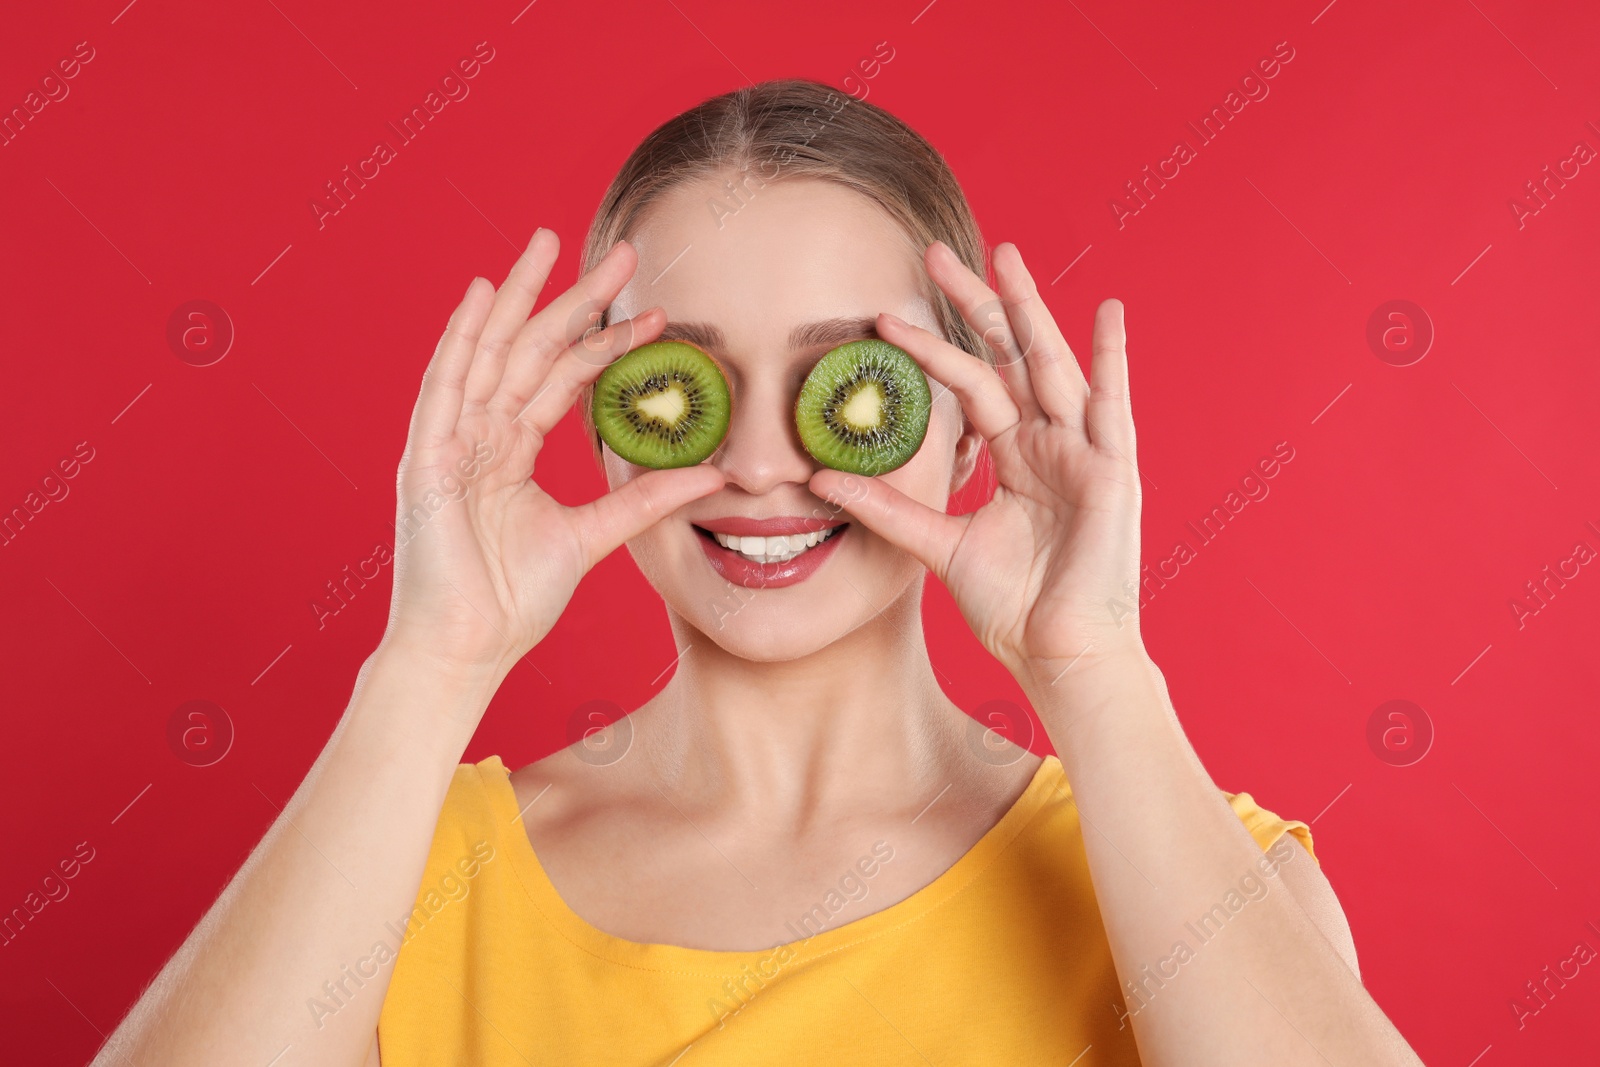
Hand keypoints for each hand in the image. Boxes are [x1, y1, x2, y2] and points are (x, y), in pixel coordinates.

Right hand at [383, 229, 724, 680]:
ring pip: (490, 351)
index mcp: (510, 449)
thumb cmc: (512, 599)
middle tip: (621, 255)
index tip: (656, 316)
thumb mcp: (593, 536)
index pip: (564, 379)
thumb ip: (644, 500)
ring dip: (518, 296)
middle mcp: (479, 433)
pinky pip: (444, 385)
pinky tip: (482, 294)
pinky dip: (461, 338)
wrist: (466, 648)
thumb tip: (711, 475)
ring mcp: (449, 440)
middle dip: (574, 300)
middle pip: (532, 350)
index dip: (607, 344)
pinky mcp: (425, 456)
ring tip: (546, 243)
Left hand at [810, 241, 1143, 690]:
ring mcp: (1083, 452)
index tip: (883, 316)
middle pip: (1008, 356)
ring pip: (1051, 365)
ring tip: (1005, 256)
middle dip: (975, 304)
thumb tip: (822, 478)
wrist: (1058, 654)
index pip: (969, 384)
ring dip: (1028, 310)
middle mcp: (1049, 442)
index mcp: (1014, 456)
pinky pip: (1113, 406)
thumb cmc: (1014, 606)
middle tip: (935, 254)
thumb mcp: (939, 545)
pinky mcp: (1113, 472)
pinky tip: (1107, 312)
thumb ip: (889, 508)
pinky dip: (1112, 359)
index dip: (930, 348)